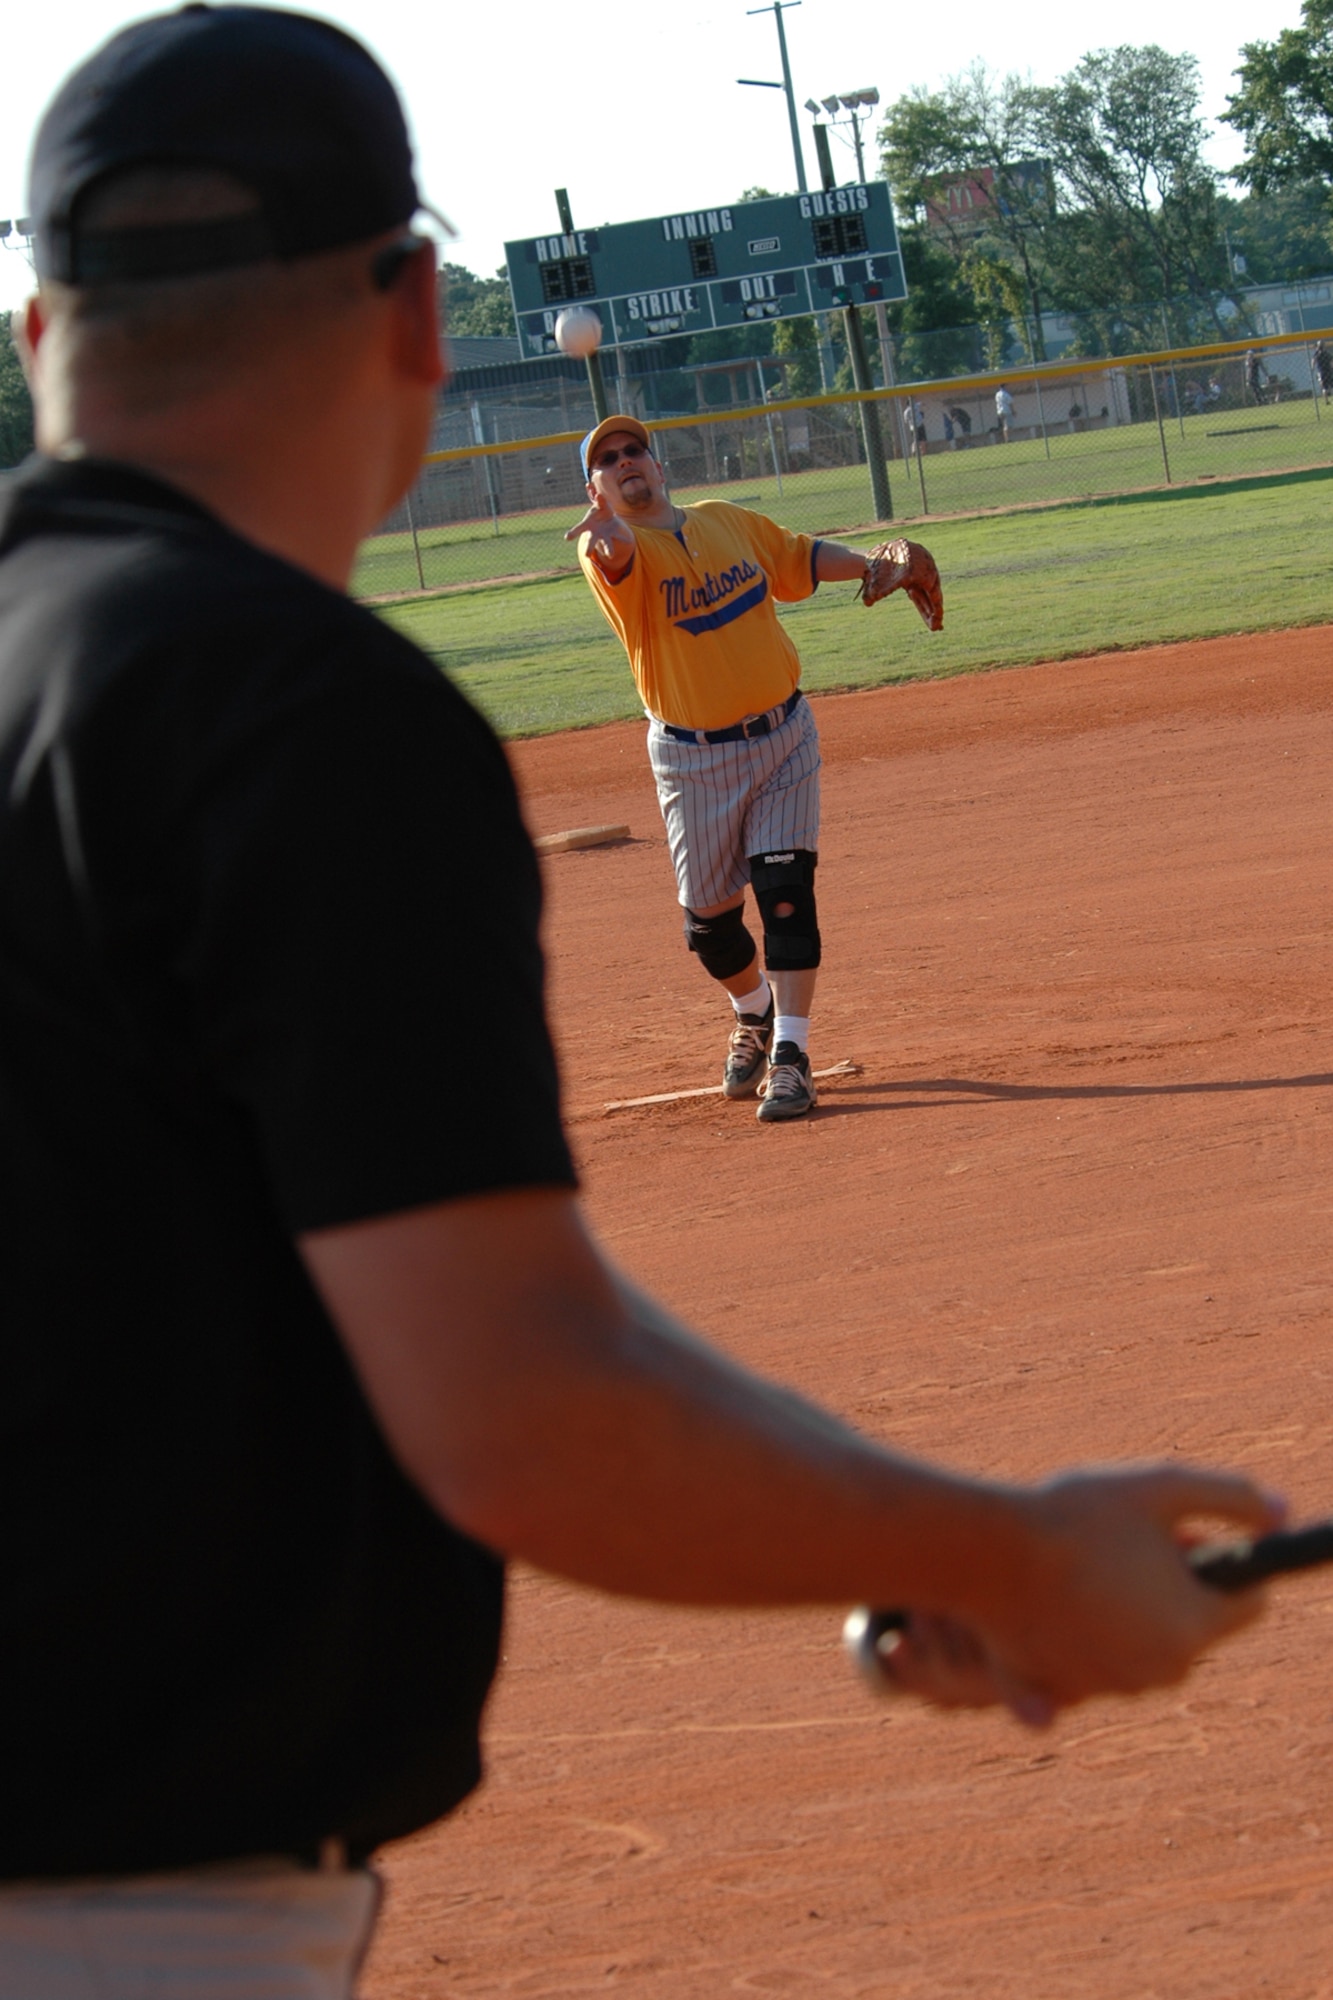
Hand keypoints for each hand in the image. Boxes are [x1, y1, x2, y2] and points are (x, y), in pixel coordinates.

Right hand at [565, 490, 634, 575]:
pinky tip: (628, 541)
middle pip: (591, 542)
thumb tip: (599, 495)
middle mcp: (595, 534)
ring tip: (610, 555)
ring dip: (608, 550)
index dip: (573, 533)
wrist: (610, 520)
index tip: (567, 538)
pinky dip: (624, 539)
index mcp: (587, 526)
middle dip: (588, 548)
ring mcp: (606, 536)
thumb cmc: (600, 512)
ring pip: (607, 544)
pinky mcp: (616, 535)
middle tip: (586, 555)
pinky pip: (620, 537)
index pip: (579, 529)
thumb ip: (600, 501)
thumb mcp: (601, 505)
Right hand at [872, 1465, 1283, 1726]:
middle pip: (1191, 1623)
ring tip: (1083, 1560)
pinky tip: (1053, 1598)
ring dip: (1127, 1606)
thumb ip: (1231, 1498)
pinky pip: (1089, 1661)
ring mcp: (1109, 1685)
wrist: (980, 1552)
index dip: (1218, 1557)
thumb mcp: (1160, 1486)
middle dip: (1171, 1584)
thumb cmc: (1073, 1515)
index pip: (1248, 1602)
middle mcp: (1160, 1671)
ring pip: (1140, 1641)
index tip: (1179, 1531)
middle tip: (1123, 1539)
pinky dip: (1080, 1634)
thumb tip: (1282, 1512)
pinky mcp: (1063, 1689)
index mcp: (1192, 1627)